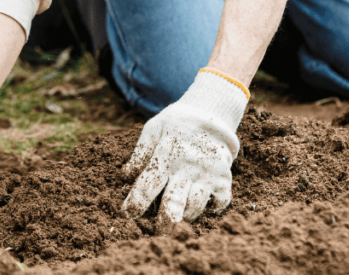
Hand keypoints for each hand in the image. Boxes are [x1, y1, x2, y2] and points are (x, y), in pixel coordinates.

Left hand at [121, 69, 247, 230]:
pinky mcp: (224, 180)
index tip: (128, 215)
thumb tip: (124, 176)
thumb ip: (140, 152)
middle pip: (173, 203)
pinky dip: (210, 210)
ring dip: (184, 217)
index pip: (147, 185)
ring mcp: (207, 175)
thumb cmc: (177, 123)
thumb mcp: (154, 128)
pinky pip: (218, 204)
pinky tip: (201, 206)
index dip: (136, 202)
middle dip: (163, 223)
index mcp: (166, 156)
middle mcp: (187, 168)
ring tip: (176, 220)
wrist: (211, 113)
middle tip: (157, 234)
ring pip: (194, 207)